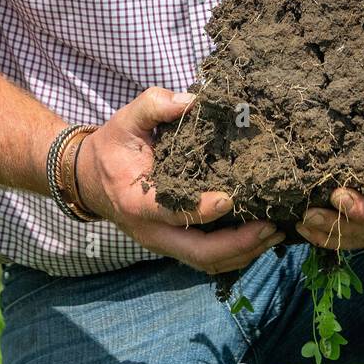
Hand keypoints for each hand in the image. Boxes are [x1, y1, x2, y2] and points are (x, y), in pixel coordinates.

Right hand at [75, 86, 284, 275]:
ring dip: (243, 253)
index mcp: (137, 202)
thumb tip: (192, 102)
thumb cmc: (113, 147)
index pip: (172, 213)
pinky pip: (206, 258)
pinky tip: (258, 237)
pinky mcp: (174, 243)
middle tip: (270, 227)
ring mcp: (163, 242)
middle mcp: (151, 232)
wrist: (90, 178)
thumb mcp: (127, 120)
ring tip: (273, 233)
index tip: (231, 197)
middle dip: (238, 245)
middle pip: (199, 253)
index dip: (203, 210)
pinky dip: (235, 253)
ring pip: (206, 262)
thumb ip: (155, 106)